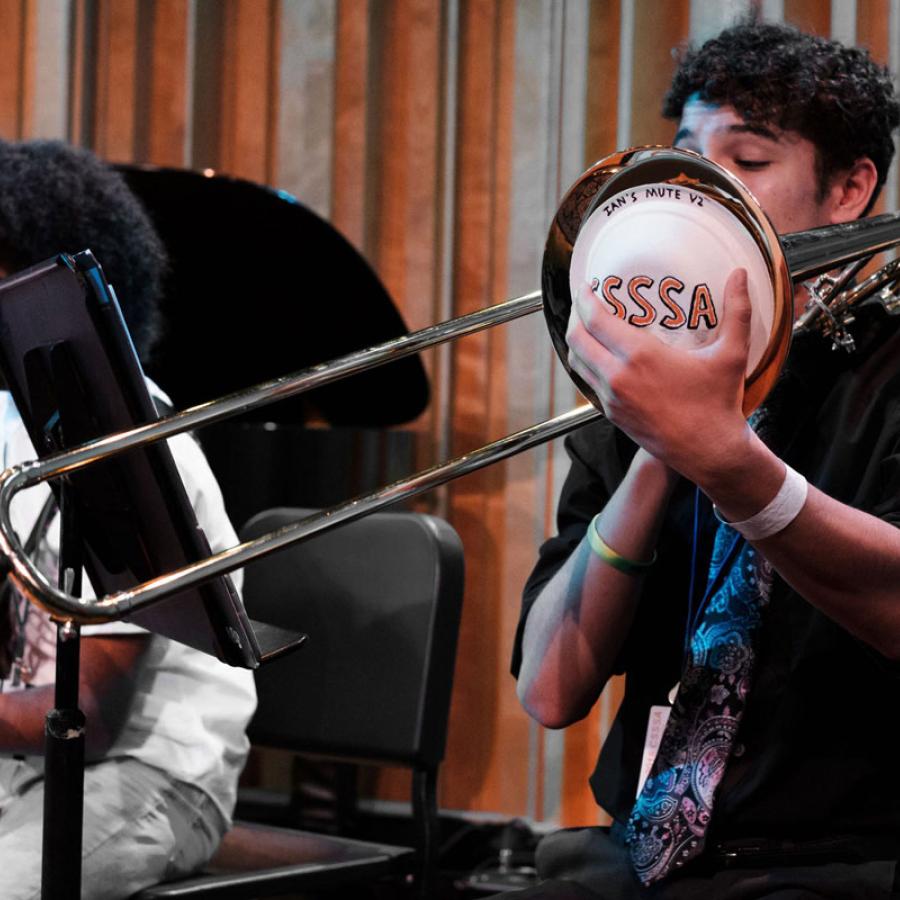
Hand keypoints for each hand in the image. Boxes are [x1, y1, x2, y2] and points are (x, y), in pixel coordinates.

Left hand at [566, 268, 754, 483]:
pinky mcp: (612, 415)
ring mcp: (611, 398)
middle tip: (584, 303)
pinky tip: (601, 358)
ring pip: (578, 363)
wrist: (709, 452)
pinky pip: (589, 383)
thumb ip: (737, 311)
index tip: (585, 286)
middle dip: (574, 316)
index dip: (584, 299)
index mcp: (639, 356)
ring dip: (578, 342)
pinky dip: (587, 365)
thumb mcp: (731, 354)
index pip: (594, 320)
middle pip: (576, 339)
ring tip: (588, 327)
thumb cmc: (719, 404)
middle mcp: (617, 377)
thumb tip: (741, 274)